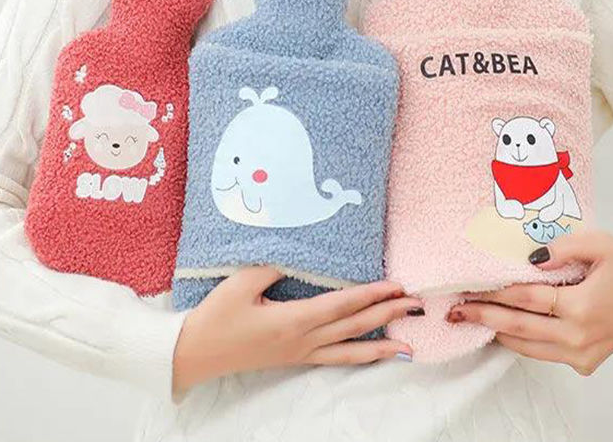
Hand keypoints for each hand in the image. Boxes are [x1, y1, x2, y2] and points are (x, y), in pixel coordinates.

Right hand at [172, 266, 421, 395]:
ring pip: (349, 350)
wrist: (196, 354)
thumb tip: (303, 253)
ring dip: (381, 345)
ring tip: (408, 344)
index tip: (395, 285)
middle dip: (387, 314)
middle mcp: (303, 340)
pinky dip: (359, 358)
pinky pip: (335, 360)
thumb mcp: (242, 283)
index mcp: (292, 320)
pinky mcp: (295, 358)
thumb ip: (274, 266)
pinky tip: (373, 356)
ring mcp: (301, 353)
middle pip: (354, 327)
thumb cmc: (217, 317)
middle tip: (416, 304)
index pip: (342, 305)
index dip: (371, 294)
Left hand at [445, 229, 612, 375]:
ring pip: (528, 347)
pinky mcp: (583, 363)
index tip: (471, 287)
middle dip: (484, 318)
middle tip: (456, 311)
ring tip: (470, 319)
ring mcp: (581, 354)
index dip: (497, 293)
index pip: (527, 299)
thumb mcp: (599, 243)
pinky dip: (520, 341)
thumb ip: (562, 247)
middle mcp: (578, 336)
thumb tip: (529, 259)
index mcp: (582, 306)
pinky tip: (501, 328)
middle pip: (520, 328)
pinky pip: (543, 353)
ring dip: (497, 333)